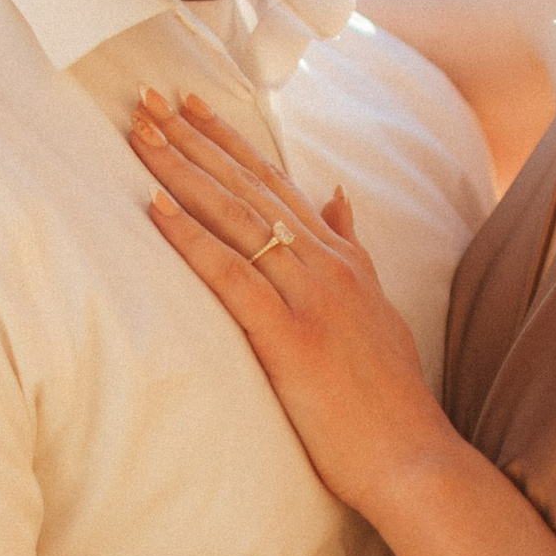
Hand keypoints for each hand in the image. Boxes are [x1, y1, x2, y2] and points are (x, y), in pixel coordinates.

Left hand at [129, 92, 456, 518]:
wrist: (413, 457)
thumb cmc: (389, 398)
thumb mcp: (379, 309)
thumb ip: (354, 249)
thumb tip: (338, 196)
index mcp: (341, 260)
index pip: (277, 184)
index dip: (231, 142)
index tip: (192, 106)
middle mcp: (326, 266)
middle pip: (249, 187)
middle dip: (196, 140)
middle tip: (149, 97)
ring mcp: (310, 298)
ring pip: (237, 218)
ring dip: (183, 172)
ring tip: (142, 133)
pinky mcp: (291, 338)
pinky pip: (232, 276)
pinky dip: (192, 240)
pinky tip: (156, 209)